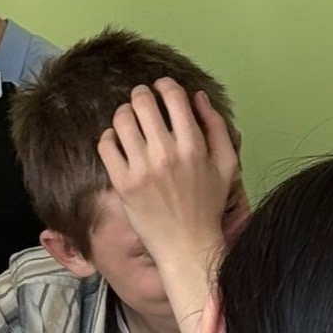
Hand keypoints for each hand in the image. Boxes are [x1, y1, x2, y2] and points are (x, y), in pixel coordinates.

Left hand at [98, 85, 243, 332]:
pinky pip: (105, 144)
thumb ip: (216, 126)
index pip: (173, 96)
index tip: (161, 89)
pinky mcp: (123, 183)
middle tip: (142, 102)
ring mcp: (142, 168)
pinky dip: (109, 137)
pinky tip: (118, 142)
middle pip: (142, 102)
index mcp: (193, 146)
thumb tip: (198, 96)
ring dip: (123, 114)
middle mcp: (166, 153)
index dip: (164, 85)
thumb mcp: (226, 165)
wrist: (187, 246)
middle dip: (141, 95)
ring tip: (128, 120)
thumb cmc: (208, 205)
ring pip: (121, 119)